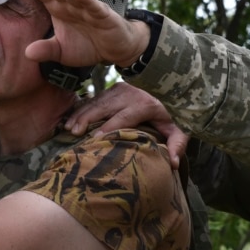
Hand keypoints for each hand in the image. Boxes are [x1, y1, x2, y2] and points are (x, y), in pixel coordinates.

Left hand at [14, 0, 149, 67]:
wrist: (115, 49)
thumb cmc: (88, 45)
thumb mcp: (62, 52)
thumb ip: (45, 50)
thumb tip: (27, 54)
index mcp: (59, 8)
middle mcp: (70, 3)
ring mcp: (87, 7)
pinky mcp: (102, 15)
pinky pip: (93, 6)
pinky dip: (85, 0)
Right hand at [65, 82, 187, 169]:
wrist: (171, 85)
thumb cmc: (173, 113)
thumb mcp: (180, 128)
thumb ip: (178, 144)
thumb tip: (174, 164)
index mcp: (145, 104)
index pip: (124, 117)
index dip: (109, 128)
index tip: (96, 138)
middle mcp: (130, 94)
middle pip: (105, 107)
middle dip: (88, 119)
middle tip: (74, 132)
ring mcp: (120, 89)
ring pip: (96, 102)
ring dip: (81, 114)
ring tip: (68, 127)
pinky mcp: (113, 87)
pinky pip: (94, 98)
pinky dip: (81, 108)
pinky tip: (71, 118)